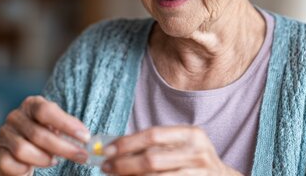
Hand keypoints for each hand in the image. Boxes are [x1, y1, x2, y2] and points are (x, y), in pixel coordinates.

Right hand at [0, 96, 90, 175]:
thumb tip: (86, 139)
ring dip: (44, 159)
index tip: (85, 137)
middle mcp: (15, 116)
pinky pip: (10, 163)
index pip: (47, 111)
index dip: (67, 124)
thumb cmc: (43, 137)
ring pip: (23, 150)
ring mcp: (4, 134)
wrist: (20, 153)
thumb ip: (68, 129)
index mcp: (31, 104)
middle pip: (38, 133)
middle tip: (82, 156)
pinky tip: (32, 168)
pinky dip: (24, 168)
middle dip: (64, 148)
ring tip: (55, 162)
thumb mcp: (55, 128)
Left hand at [101, 126, 241, 174]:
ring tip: (116, 175)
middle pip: (152, 160)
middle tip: (106, 167)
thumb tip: (114, 147)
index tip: (107, 150)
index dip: (127, 143)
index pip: (154, 135)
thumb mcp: (180, 145)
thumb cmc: (191, 159)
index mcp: (192, 134)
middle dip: (123, 165)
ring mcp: (199, 175)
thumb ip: (154, 144)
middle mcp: (198, 153)